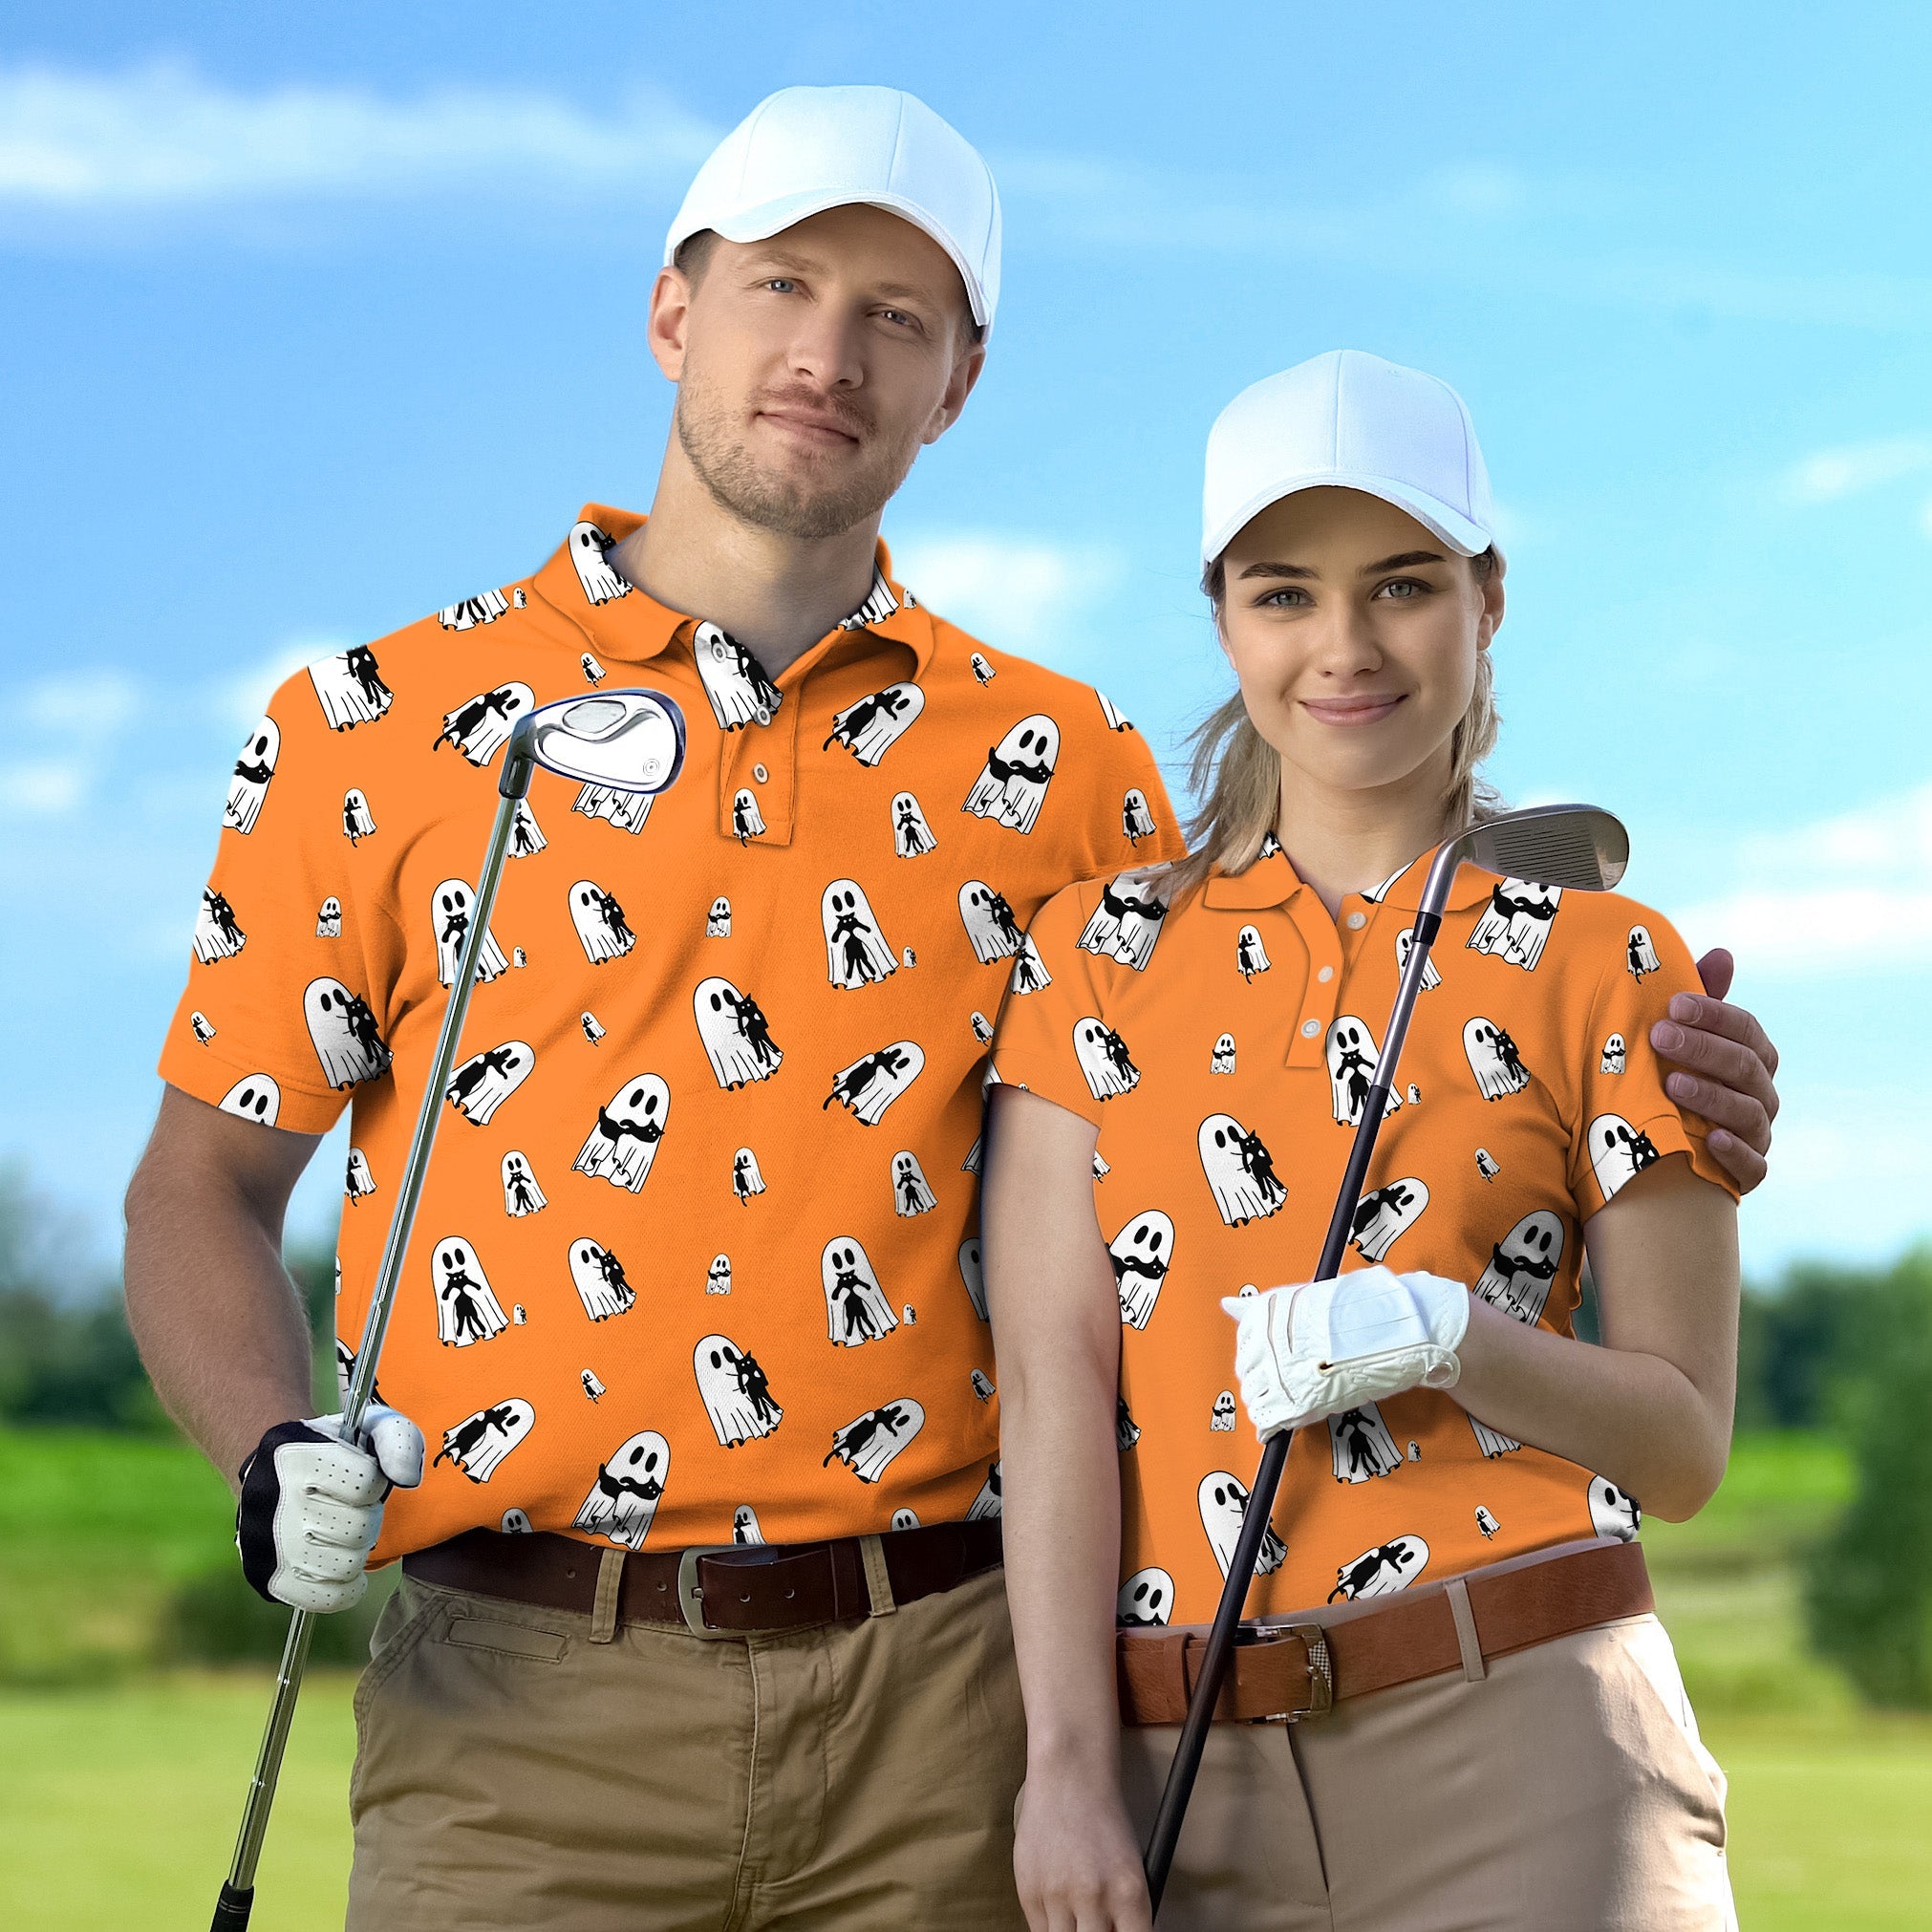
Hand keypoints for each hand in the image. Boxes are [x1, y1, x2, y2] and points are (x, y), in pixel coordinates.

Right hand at [235, 1405, 423, 1611]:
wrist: (271, 1471)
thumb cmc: (333, 1450)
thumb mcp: (369, 1426)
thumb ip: (399, 1440)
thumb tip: (407, 1479)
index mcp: (297, 1457)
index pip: (366, 1483)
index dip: (375, 1482)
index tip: (362, 1478)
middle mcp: (274, 1502)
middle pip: (358, 1529)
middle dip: (367, 1518)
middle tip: (353, 1509)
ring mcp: (267, 1546)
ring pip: (345, 1566)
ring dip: (356, 1551)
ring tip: (343, 1534)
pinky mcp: (268, 1579)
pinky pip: (327, 1599)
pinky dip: (345, 1587)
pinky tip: (341, 1564)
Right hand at [1014, 1766, 1152, 1931]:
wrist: (1068, 1778)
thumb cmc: (1103, 1821)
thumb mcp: (1130, 1867)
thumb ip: (1124, 1912)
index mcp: (1129, 1892)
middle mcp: (1094, 1897)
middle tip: (1096, 1924)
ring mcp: (1058, 1895)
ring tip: (1078, 1915)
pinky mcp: (1029, 1891)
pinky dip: (1052, 1926)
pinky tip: (1059, 1906)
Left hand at [1223, 1267, 1469, 1439]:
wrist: (1399, 1331)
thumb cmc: (1357, 1315)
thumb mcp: (1306, 1302)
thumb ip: (1263, 1310)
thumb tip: (1225, 1304)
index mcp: (1268, 1312)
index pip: (1246, 1343)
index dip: (1262, 1357)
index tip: (1281, 1360)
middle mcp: (1269, 1340)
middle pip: (1248, 1371)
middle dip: (1263, 1380)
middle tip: (1292, 1382)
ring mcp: (1283, 1371)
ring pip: (1255, 1397)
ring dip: (1268, 1403)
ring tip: (1294, 1399)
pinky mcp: (1299, 1400)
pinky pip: (1268, 1419)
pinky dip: (1270, 1425)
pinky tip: (1277, 1426)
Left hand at [1648, 948, 1778, 1192]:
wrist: (1662, 1148)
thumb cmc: (1673, 1077)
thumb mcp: (1681, 1038)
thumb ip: (1701, 1000)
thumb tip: (1722, 954)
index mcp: (1752, 1057)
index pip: (1746, 1029)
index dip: (1713, 1015)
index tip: (1672, 1004)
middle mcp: (1761, 1094)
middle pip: (1746, 1067)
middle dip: (1703, 1049)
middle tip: (1659, 1037)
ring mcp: (1757, 1134)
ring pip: (1748, 1113)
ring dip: (1711, 1097)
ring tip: (1672, 1084)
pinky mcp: (1748, 1173)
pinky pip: (1753, 1166)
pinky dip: (1735, 1153)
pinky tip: (1709, 1139)